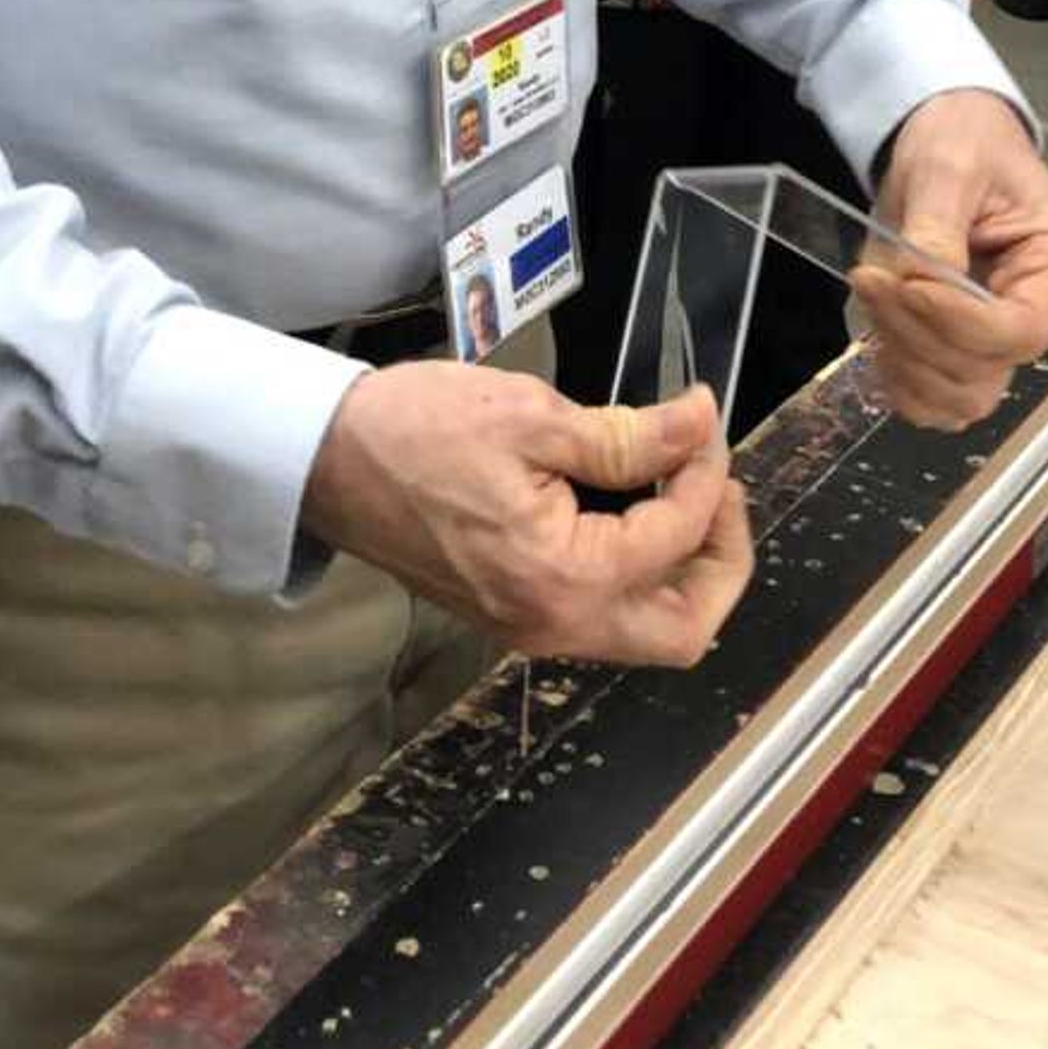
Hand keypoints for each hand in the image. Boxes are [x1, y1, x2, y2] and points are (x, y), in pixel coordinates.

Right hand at [301, 363, 753, 667]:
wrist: (326, 460)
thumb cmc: (416, 430)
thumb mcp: (530, 417)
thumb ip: (627, 436)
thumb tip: (701, 426)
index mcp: (561, 580)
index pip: (676, 540)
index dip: (705, 476)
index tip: (702, 422)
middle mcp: (552, 625)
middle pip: (683, 631)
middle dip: (721, 561)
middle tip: (719, 488)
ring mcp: (531, 628)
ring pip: (646, 631)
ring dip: (684, 570)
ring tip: (686, 492)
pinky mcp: (513, 615)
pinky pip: (604, 614)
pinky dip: (639, 572)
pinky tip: (636, 510)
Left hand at [858, 90, 1047, 430]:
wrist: (944, 140)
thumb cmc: (963, 140)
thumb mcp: (949, 165)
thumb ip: (938, 226)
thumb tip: (918, 283)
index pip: (1021, 330)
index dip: (960, 322)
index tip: (908, 286)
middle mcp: (1039, 312)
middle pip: (986, 371)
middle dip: (919, 335)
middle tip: (873, 278)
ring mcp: (999, 339)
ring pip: (959, 397)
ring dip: (904, 360)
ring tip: (875, 294)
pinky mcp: (962, 350)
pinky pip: (933, 400)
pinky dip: (899, 379)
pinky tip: (880, 327)